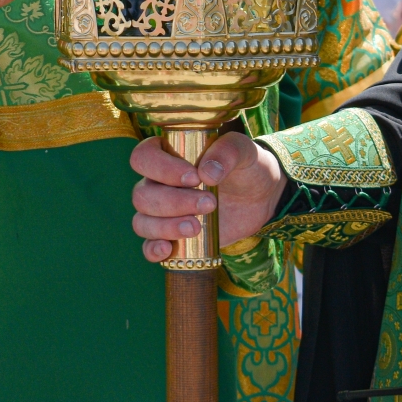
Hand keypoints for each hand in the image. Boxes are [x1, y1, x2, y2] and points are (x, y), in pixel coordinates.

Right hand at [129, 131, 285, 262]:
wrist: (259, 198)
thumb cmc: (245, 167)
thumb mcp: (244, 151)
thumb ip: (228, 152)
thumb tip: (207, 173)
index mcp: (167, 154)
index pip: (144, 157)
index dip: (162, 169)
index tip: (194, 177)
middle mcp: (157, 183)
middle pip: (142, 195)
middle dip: (174, 202)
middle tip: (209, 203)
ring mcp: (161, 212)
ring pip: (142, 221)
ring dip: (166, 227)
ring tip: (196, 227)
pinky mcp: (171, 237)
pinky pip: (148, 247)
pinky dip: (153, 250)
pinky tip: (168, 249)